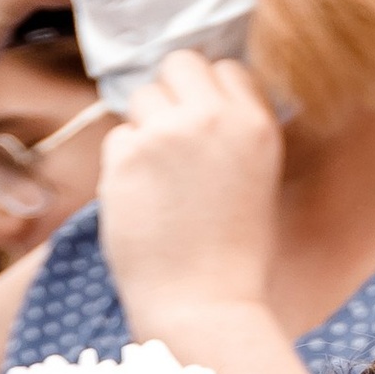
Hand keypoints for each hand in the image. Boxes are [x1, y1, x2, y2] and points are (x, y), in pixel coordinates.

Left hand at [97, 49, 283, 333]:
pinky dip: (123, 167)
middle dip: (172, 96)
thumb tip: (197, 95)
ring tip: (160, 183)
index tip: (206, 133)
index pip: (224, 68)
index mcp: (257, 124)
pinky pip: (117, 138)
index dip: (210, 97)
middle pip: (179, 63)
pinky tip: (143, 205)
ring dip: (144, 129)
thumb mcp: (257, 182)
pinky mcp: (127, 155)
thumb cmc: (233, 259)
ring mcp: (167, 133)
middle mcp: (213, 118)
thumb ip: (233, 131)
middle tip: (173, 147)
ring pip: (142, 96)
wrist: (204, 311)